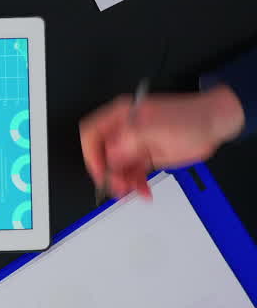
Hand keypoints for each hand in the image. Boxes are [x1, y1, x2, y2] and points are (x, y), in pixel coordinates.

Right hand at [79, 85, 243, 198]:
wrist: (215, 124)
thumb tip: (110, 155)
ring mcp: (134, 145)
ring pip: (117, 168)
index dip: (92, 154)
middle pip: (103, 155)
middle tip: (118, 186)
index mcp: (121, 116)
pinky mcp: (145, 157)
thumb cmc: (191, 118)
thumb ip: (129, 140)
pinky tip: (142, 191)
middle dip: (109, 173)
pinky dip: (135, 185)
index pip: (92, 135)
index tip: (102, 171)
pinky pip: (132, 174)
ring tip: (132, 191)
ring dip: (122, 182)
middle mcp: (125, 130)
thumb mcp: (156, 128)